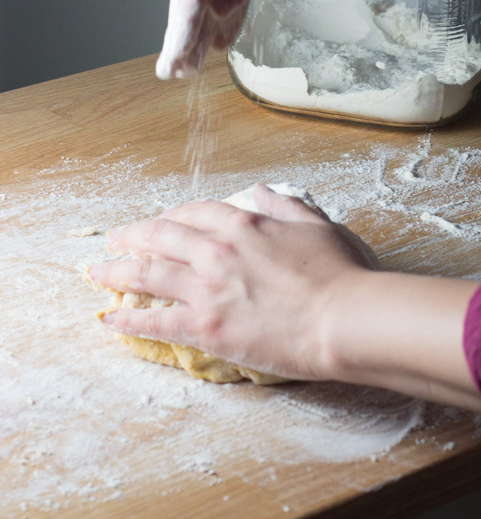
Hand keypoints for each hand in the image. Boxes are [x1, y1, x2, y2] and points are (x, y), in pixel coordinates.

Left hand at [88, 185, 378, 382]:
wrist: (343, 319)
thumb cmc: (339, 274)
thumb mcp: (317, 225)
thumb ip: (286, 206)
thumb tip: (263, 191)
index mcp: (243, 224)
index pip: (195, 212)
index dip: (173, 216)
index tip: (162, 221)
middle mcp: (216, 251)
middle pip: (160, 237)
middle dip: (132, 237)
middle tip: (114, 240)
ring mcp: (206, 289)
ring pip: (147, 275)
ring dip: (117, 272)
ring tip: (98, 272)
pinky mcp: (204, 327)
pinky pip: (154, 320)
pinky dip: (128, 319)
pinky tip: (110, 318)